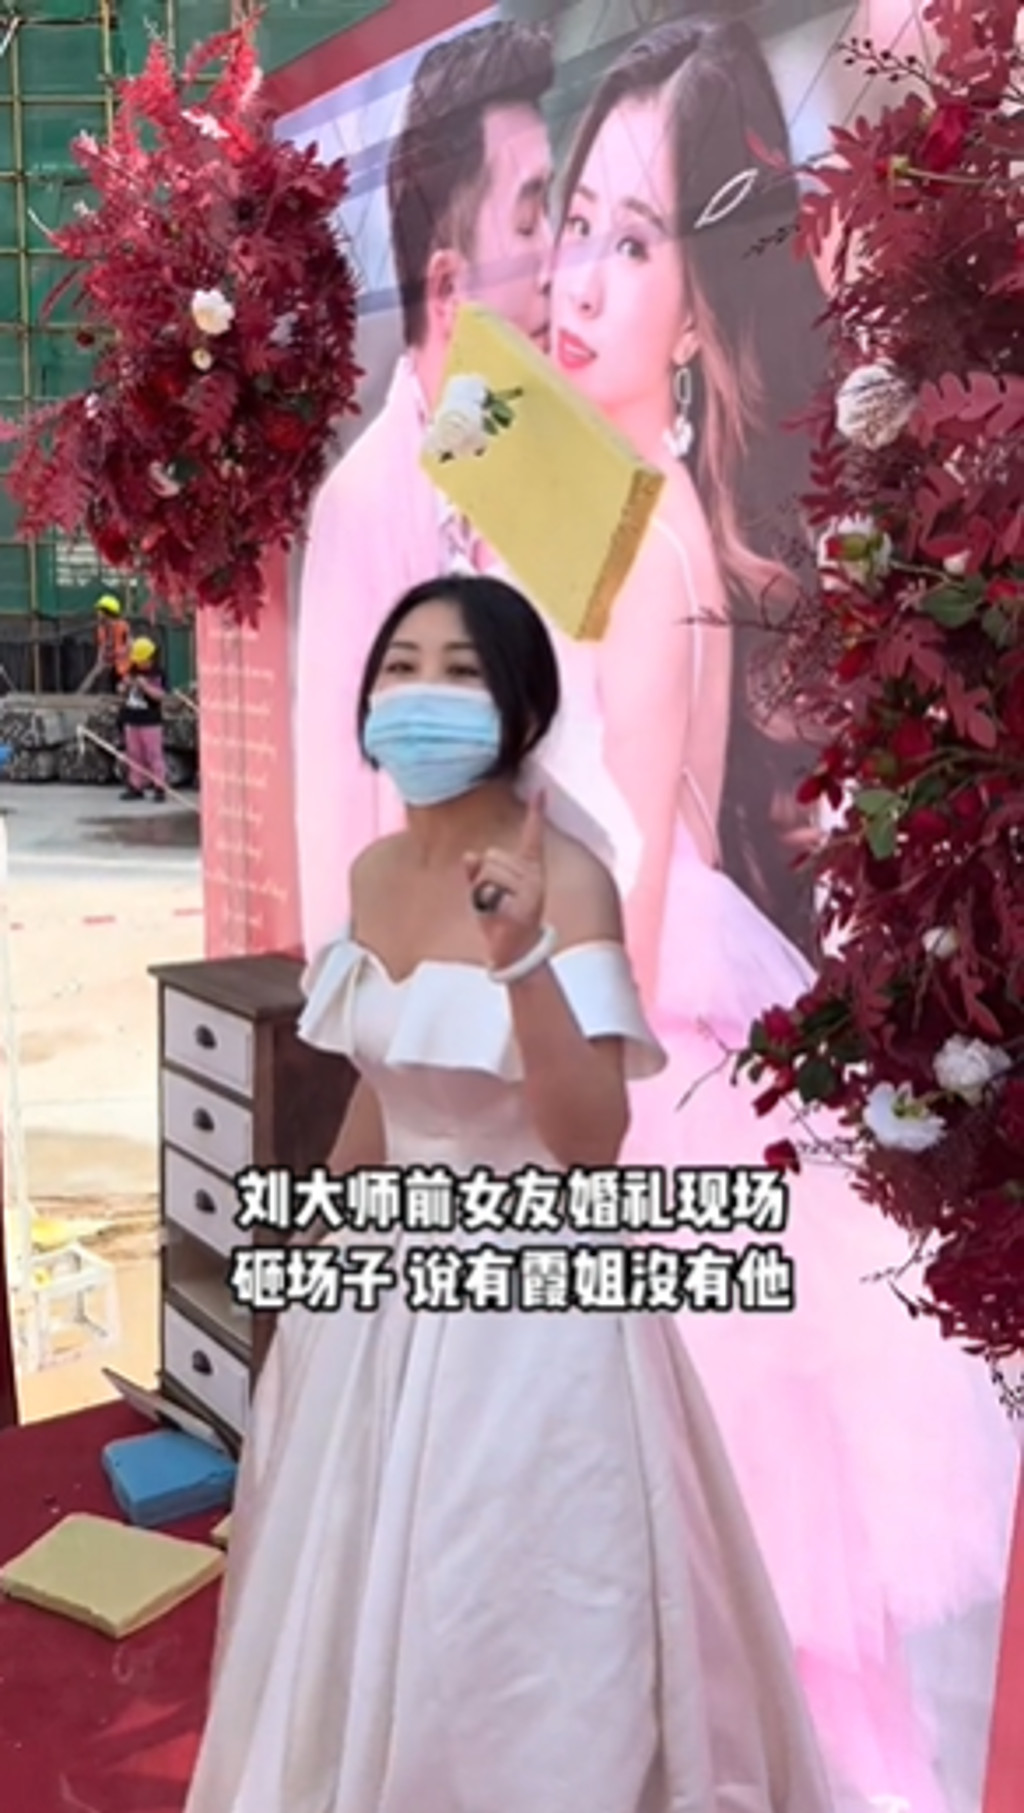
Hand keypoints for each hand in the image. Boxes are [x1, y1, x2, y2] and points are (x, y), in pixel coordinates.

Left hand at [464, 793, 546, 970]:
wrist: (512, 953)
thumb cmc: (498, 922)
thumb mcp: (484, 894)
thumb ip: (477, 873)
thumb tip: (470, 855)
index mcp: (530, 871)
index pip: (533, 838)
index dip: (536, 814)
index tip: (541, 791)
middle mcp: (534, 877)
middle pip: (492, 857)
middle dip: (481, 876)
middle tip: (493, 901)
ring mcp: (531, 891)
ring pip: (488, 872)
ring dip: (482, 892)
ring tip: (495, 910)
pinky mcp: (525, 906)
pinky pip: (490, 891)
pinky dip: (484, 902)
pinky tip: (497, 916)